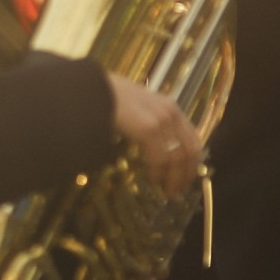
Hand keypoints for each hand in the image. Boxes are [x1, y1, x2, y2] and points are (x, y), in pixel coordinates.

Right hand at [107, 73, 200, 197]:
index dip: (190, 160)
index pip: (191, 138)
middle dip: (186, 173)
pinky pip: (161, 157)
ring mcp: (162, 118)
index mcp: (168, 106)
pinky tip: (153, 180)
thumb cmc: (103, 97)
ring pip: (179, 156)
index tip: (184, 176)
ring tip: (167, 190)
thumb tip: (146, 143)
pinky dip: (159, 172)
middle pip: (190, 149)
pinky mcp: (150, 128)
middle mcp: (170, 111)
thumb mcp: (131, 107)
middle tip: (177, 190)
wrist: (87, 89)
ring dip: (175, 177)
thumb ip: (142, 121)